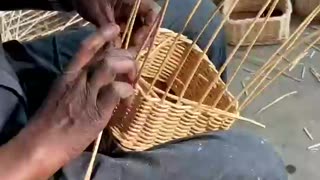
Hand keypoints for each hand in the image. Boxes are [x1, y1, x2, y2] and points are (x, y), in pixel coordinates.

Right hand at [0, 24, 137, 178]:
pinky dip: (127, 90)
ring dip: (127, 69)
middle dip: (125, 57)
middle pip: (106, 55)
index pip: (86, 48)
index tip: (115, 29)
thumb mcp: (62, 95)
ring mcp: (87, 94)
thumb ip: (80, 83)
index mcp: (69, 75)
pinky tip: (129, 97)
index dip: (102, 35)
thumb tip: (102, 78)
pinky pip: (116, 91)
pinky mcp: (97, 111)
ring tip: (132, 79)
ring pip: (110, 67)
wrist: (42, 145)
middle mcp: (78, 80)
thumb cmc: (52, 122)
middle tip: (132, 69)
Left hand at [72, 0, 156, 44]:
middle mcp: (134, 5)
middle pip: (147, 22)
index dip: (150, 27)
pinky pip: (129, 30)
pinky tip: (119, 49)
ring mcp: (128, 12)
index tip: (137, 41)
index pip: (153, 12)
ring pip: (139, 28)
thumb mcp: (98, 13)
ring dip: (133, 41)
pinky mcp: (121, 19)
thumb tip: (116, 50)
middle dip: (141, 38)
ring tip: (124, 53)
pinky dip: (125, 39)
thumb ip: (109, 31)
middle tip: (131, 52)